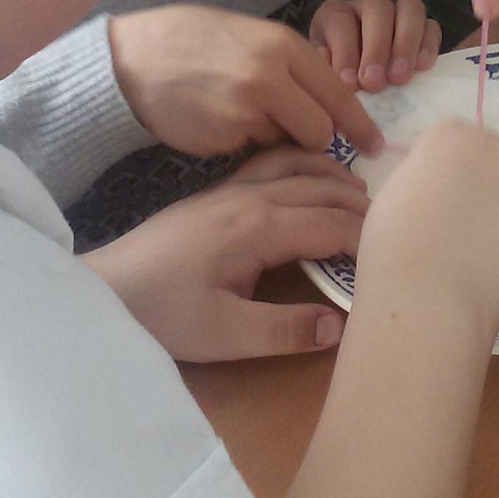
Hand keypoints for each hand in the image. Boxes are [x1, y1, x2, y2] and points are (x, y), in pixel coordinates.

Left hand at [81, 147, 368, 361]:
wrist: (104, 288)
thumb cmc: (163, 313)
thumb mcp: (223, 334)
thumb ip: (284, 330)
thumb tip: (342, 325)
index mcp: (258, 228)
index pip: (331, 224)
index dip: (368, 239)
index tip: (394, 256)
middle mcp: (250, 198)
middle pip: (321, 187)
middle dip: (361, 205)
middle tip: (393, 226)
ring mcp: (231, 190)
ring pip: (297, 165)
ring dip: (334, 177)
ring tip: (363, 196)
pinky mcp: (216, 193)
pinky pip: (272, 163)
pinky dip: (304, 164)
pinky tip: (311, 181)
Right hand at [108, 5, 384, 158]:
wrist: (132, 58)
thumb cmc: (193, 40)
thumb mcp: (251, 36)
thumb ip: (290, 64)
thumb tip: (329, 98)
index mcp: (283, 45)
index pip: (338, 93)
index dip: (360, 124)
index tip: (376, 146)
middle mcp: (270, 77)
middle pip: (320, 129)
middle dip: (315, 137)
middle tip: (298, 133)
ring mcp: (245, 111)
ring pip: (284, 142)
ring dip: (273, 136)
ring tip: (239, 110)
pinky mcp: (223, 138)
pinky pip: (250, 149)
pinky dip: (242, 141)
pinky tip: (218, 119)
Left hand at [310, 0, 439, 91]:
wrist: (357, 79)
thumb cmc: (336, 75)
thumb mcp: (324, 73)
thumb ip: (327, 72)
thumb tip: (341, 75)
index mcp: (336, 13)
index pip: (340, 21)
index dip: (345, 52)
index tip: (350, 84)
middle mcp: (367, 6)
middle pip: (378, 8)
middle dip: (377, 47)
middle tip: (375, 83)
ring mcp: (398, 12)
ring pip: (410, 9)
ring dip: (406, 43)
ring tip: (400, 78)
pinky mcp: (423, 26)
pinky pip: (432, 26)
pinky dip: (428, 45)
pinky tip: (422, 68)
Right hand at [358, 120, 498, 328]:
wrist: (428, 291)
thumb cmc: (396, 248)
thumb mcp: (400, 191)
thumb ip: (431, 180)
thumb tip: (450, 195)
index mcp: (452, 135)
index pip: (458, 147)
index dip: (448, 181)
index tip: (437, 209)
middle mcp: (498, 147)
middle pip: (497, 165)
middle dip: (486, 193)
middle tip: (466, 235)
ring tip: (486, 258)